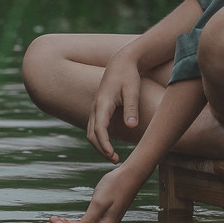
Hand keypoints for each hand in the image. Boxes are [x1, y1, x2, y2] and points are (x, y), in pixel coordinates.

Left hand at [49, 162, 148, 222]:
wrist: (130, 175)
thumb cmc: (116, 186)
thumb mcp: (99, 202)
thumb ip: (89, 220)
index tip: (52, 220)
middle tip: (50, 220)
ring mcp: (105, 221)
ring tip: (55, 218)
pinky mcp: (105, 215)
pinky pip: (88, 222)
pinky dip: (77, 221)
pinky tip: (67, 219)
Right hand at [86, 48, 142, 162]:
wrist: (121, 62)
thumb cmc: (129, 75)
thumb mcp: (133, 90)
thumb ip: (131, 108)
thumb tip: (132, 126)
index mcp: (103, 103)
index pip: (99, 128)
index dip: (104, 144)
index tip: (112, 155)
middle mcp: (95, 107)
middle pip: (91, 134)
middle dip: (101, 149)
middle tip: (115, 160)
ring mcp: (95, 108)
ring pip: (91, 132)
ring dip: (99, 146)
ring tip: (113, 157)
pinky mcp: (98, 109)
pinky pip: (94, 128)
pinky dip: (99, 139)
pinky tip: (110, 146)